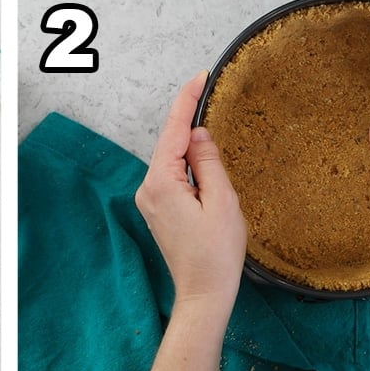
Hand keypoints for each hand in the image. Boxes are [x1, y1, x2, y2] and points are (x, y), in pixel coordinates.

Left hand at [135, 70, 246, 301]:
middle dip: (187, 117)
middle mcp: (148, 188)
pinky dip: (186, 161)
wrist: (203, 293)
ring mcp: (150, 200)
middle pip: (169, 143)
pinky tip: (201, 153)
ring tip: (208, 117)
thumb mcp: (222, 200)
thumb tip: (197, 135)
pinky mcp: (158, 209)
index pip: (174, 131)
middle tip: (206, 88)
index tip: (199, 77)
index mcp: (161, 183)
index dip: (187, 101)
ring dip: (188, 141)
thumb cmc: (216, 254)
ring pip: (170, 159)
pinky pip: (171, 174)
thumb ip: (208, 162)